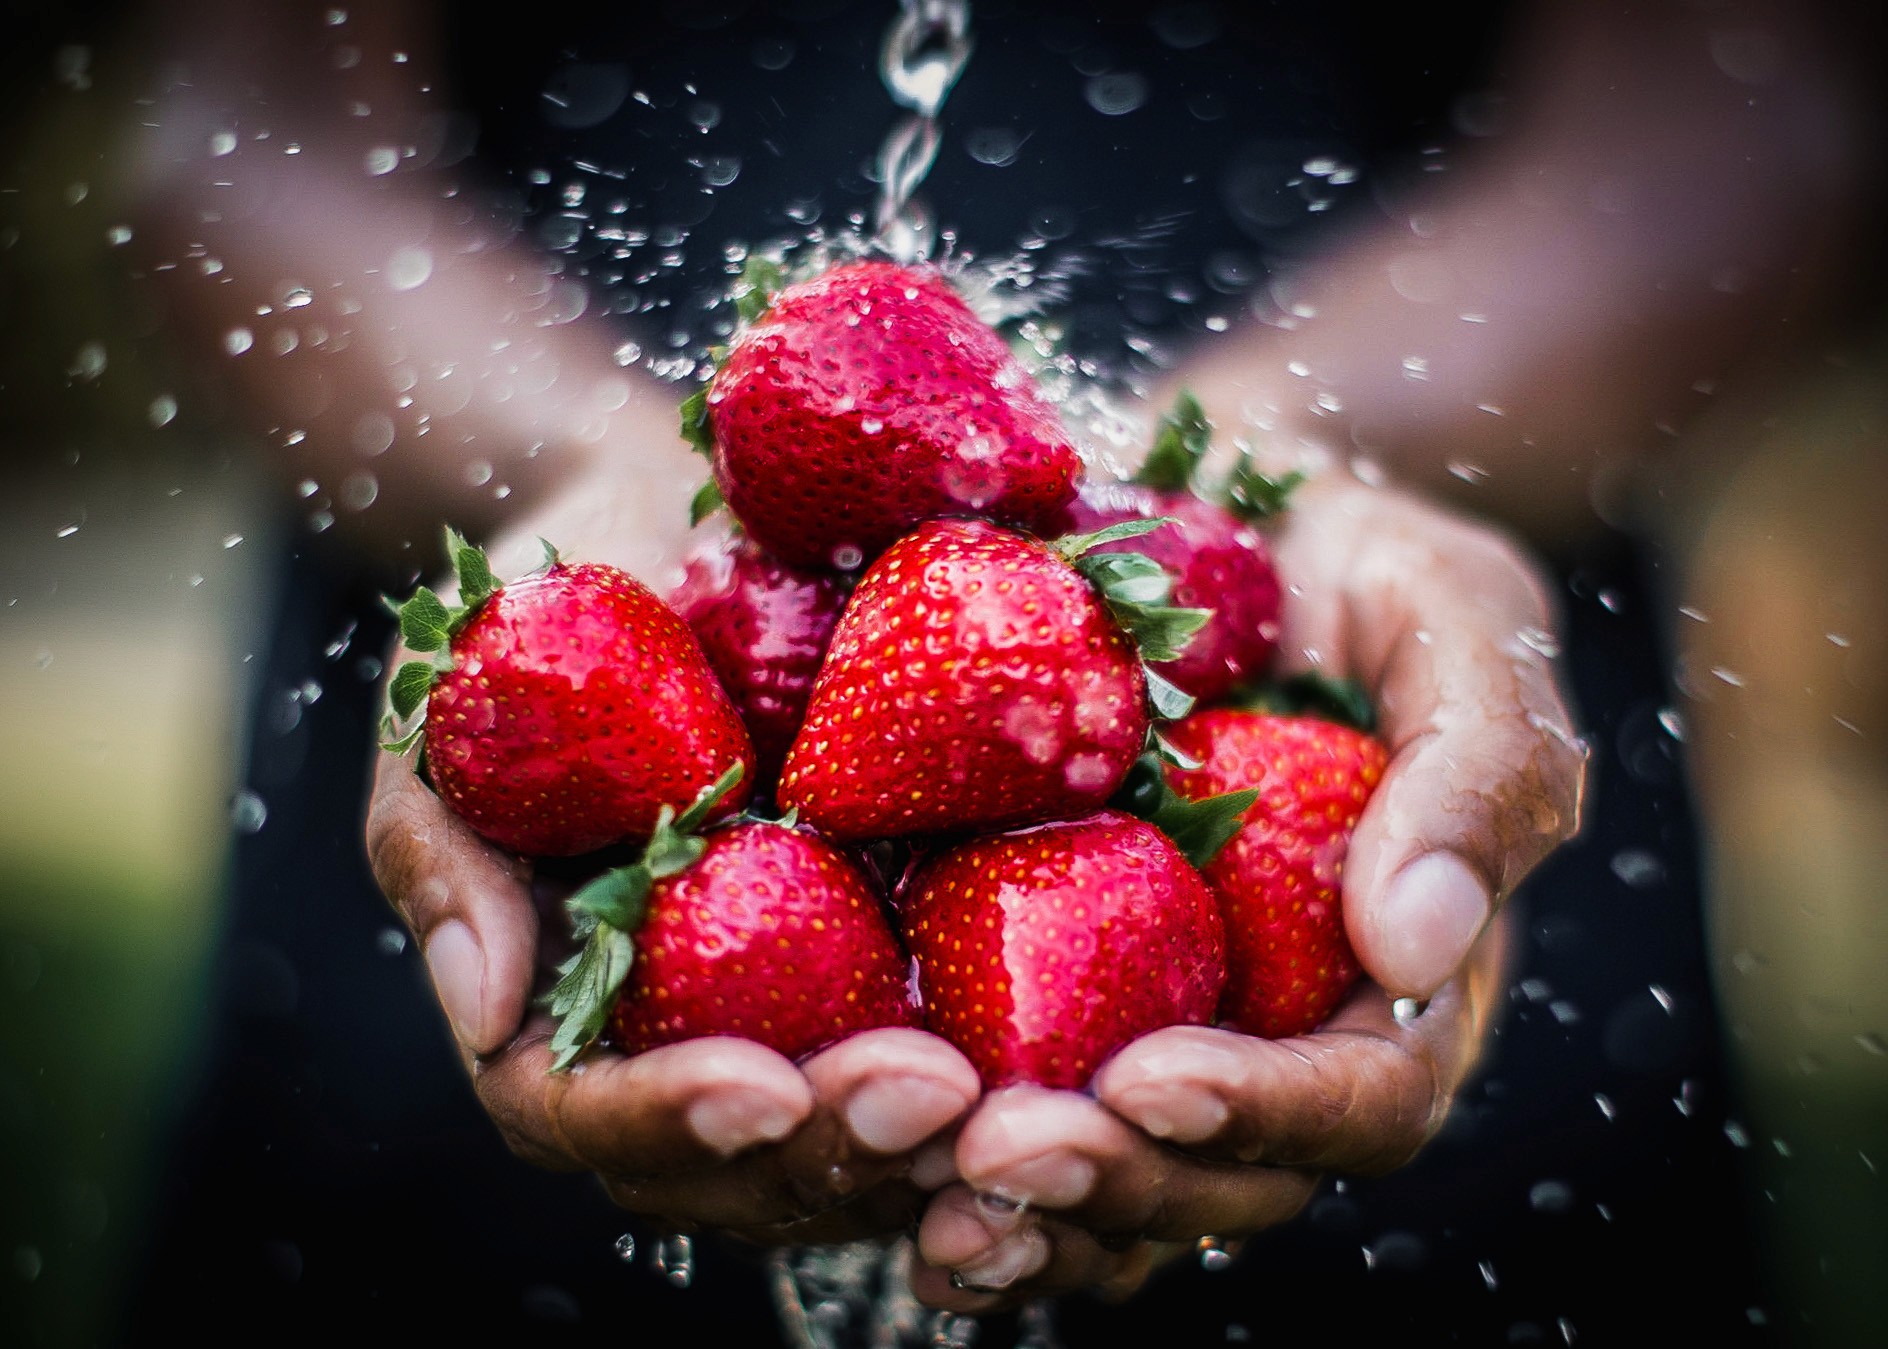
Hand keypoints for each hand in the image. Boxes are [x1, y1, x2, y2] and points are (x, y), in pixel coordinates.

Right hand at [362, 457, 983, 1243]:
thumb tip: (485, 1006)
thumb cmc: (540, 620)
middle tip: (938, 1097)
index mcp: (571, 1008)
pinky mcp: (919, 948)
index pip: (593, 1118)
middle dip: (843, 1150)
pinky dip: (1037, 1075)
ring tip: (1032, 1104)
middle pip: (754, 1168)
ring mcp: (813, 1006)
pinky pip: (982, 1037)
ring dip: (952, 1147)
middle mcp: (698, 1038)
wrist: (667, 523)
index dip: (670, 1126)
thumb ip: (441, 853)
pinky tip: (1115, 1061)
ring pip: (874, 1138)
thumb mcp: (448, 710)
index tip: (761, 1088)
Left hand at [907, 474, 1584, 1306]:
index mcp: (1386, 972)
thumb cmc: (1335, 556)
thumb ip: (1480, 762)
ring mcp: (1138, 1016)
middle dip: (1114, 1182)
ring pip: (1097, 1177)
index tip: (1151, 1076)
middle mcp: (1260, 1026)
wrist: (1180, 503)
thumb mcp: (1448, 610)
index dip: (1268, 1112)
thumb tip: (1418, 950)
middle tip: (1000, 1149)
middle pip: (1215, 1178)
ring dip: (1009, 1210)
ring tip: (911, 1184)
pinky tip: (835, 1137)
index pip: (1363, 1097)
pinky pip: (983, 1102)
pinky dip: (917, 1148)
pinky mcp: (1019, 984)